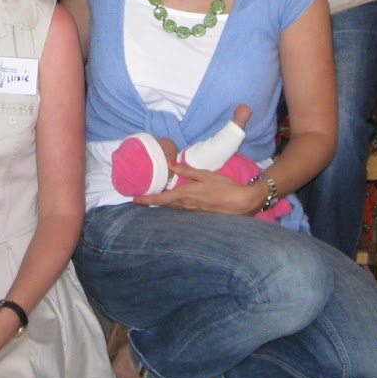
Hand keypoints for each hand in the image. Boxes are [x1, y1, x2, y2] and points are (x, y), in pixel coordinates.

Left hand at [137, 161, 269, 215]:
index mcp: (186, 194)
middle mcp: (187, 205)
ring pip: (173, 208)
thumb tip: (171, 164)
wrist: (242, 202)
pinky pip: (182, 210)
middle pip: (165, 205)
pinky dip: (174, 206)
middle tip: (139, 199)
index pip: (162, 198)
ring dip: (162, 204)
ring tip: (152, 200)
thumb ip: (187, 170)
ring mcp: (193, 211)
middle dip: (152, 202)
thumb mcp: (205, 174)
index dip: (147, 199)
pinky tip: (173, 203)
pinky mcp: (200, 213)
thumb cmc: (224, 186)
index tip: (134, 200)